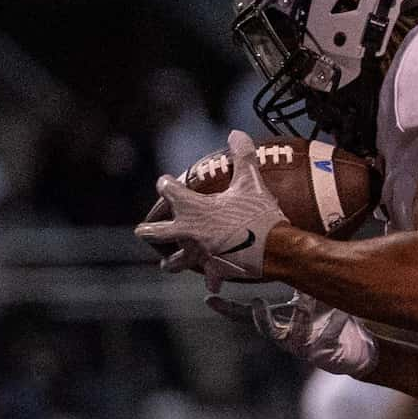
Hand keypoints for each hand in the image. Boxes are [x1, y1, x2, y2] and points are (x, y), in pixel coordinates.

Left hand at [136, 130, 282, 280]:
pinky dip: (211, 281)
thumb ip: (242, 156)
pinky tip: (213, 285)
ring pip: (175, 262)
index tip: (166, 181)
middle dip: (148, 231)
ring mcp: (199, 253)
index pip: (168, 190)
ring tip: (167, 263)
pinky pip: (209, 279)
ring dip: (171, 261)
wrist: (274, 249)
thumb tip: (236, 133)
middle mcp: (188, 232)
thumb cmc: (258, 214)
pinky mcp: (215, 270)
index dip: (165, 184)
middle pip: (155, 233)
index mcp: (192, 207)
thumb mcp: (251, 182)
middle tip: (143, 231)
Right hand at [207, 283, 376, 376]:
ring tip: (305, 299)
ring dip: (303, 314)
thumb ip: (293, 281)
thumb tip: (277, 250)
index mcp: (277, 324)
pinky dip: (335, 322)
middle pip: (266, 330)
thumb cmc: (326, 321)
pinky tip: (342, 311)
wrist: (353, 352)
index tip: (210, 299)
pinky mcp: (325, 354)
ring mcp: (304, 348)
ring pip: (299, 331)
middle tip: (255, 303)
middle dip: (261, 318)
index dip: (227, 310)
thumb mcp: (307, 299)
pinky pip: (329, 336)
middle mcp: (286, 338)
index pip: (245, 317)